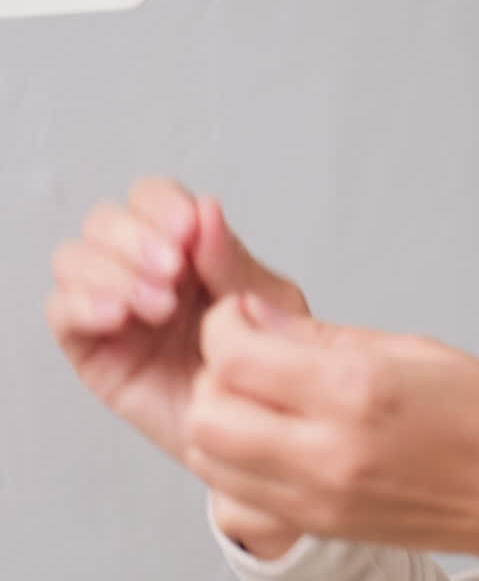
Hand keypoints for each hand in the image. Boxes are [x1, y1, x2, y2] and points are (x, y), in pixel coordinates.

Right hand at [45, 178, 308, 462]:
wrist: (258, 429)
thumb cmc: (266, 365)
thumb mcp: (266, 305)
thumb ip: (233, 262)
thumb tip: (206, 209)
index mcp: (188, 249)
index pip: (153, 199)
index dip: (163, 206)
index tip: (188, 229)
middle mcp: (143, 270)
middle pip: (106, 221)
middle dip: (136, 238)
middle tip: (173, 270)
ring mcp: (114, 306)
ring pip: (76, 259)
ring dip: (113, 271)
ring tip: (159, 305)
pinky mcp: (93, 348)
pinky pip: (62, 313)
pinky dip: (84, 305)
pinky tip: (120, 316)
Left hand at [186, 294, 478, 577]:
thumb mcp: (414, 348)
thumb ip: (324, 337)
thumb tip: (261, 319)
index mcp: (359, 391)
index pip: (236, 352)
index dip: (229, 322)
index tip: (251, 314)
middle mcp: (330, 451)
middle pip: (207, 411)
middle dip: (215, 370)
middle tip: (251, 351)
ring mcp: (319, 498)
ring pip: (210, 458)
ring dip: (220, 417)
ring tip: (262, 396)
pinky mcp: (318, 525)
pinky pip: (234, 496)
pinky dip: (236, 463)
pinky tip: (273, 438)